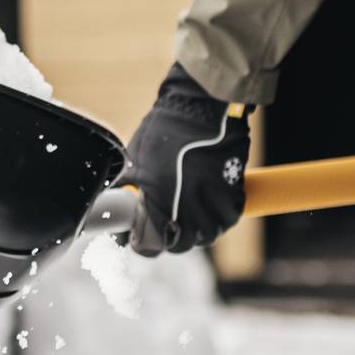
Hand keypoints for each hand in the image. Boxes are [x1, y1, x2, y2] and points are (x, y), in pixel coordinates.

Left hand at [120, 63, 248, 254]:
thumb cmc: (162, 131)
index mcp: (156, 204)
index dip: (145, 244)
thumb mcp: (135, 162)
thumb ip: (131, 191)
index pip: (151, 246)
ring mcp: (212, 202)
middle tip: (169, 224)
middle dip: (174, 238)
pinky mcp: (234, 192)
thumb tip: (120, 210)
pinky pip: (229, 217)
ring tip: (192, 214)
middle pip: (183, 245)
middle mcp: (185, 209)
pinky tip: (212, 202)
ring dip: (200, 229)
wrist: (200, 107)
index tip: (144, 236)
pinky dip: (222, 215)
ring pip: (209, 234)